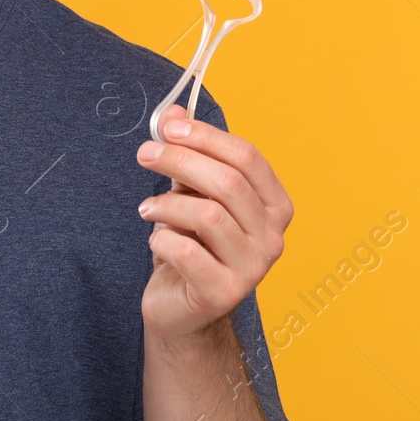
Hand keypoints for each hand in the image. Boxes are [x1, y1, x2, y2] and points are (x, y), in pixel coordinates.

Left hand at [135, 104, 291, 344]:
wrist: (182, 308)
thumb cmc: (192, 243)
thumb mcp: (190, 191)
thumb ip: (186, 152)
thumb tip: (172, 112)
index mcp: (275, 206)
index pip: (247, 157)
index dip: (206, 136)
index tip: (168, 128)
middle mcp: (273, 238)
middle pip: (228, 182)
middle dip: (179, 160)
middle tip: (144, 154)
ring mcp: (253, 269)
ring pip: (208, 215)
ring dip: (167, 204)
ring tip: (148, 209)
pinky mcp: (224, 293)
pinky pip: (186, 250)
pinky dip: (161, 238)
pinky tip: (156, 240)